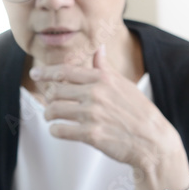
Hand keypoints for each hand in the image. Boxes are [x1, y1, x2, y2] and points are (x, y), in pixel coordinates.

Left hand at [30, 46, 183, 179]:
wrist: (154, 140)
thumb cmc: (139, 112)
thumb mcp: (124, 84)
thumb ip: (105, 68)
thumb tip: (99, 48)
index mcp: (102, 79)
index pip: (66, 71)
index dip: (46, 72)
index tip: (35, 73)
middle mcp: (95, 94)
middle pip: (55, 91)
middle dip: (48, 98)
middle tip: (50, 103)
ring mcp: (92, 114)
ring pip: (53, 110)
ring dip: (49, 115)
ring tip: (52, 118)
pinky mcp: (91, 134)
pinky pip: (60, 130)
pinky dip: (55, 130)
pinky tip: (59, 130)